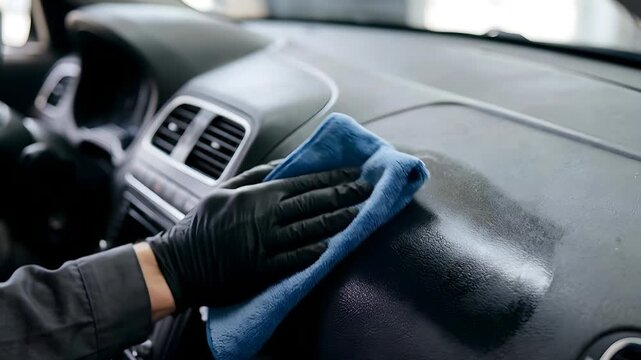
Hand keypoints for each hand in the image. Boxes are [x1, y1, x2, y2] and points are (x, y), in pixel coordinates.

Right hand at [146, 165, 370, 309]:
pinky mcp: (261, 271)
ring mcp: (263, 246)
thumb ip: (257, 176)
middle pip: (312, 204)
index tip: (353, 173)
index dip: (331, 177)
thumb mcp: (225, 190)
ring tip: (359, 213)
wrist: (179, 263)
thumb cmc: (202, 225)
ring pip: (308, 230)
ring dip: (336, 221)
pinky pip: (292, 260)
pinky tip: (330, 246)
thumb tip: (286, 165)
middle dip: (343, 195)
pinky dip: (312, 252)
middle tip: (366, 189)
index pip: (303, 182)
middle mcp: (264, 218)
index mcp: (256, 196)